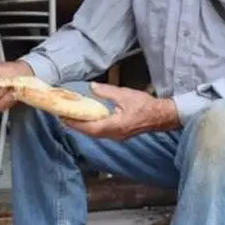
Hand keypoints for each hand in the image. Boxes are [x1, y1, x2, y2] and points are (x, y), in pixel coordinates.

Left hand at [63, 83, 179, 140]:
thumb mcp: (124, 94)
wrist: (161, 116)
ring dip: (83, 127)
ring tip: (72, 117)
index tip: (63, 117)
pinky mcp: (119, 134)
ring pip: (94, 134)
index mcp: (114, 126)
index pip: (89, 128)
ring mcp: (116, 136)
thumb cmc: (145, 106)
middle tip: (63, 116)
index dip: (74, 123)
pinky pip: (100, 132)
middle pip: (89, 133)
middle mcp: (113, 134)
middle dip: (75, 125)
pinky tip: (88, 120)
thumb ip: (106, 91)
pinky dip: (91, 126)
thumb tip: (92, 88)